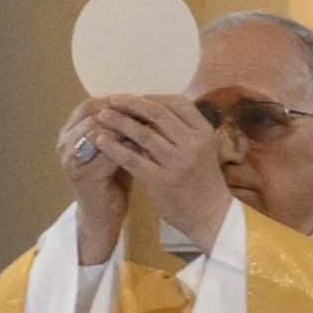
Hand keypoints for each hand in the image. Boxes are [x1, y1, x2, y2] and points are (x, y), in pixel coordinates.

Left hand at [99, 95, 234, 256]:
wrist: (211, 215)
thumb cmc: (202, 179)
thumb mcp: (202, 148)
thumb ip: (182, 129)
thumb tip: (149, 108)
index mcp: (204, 131)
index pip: (176, 103)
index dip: (151, 97)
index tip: (132, 98)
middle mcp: (193, 143)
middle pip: (157, 114)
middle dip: (131, 104)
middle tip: (111, 100)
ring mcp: (178, 162)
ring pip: (143, 134)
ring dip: (119, 122)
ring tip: (101, 117)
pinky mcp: (162, 180)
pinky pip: (133, 159)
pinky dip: (114, 148)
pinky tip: (101, 142)